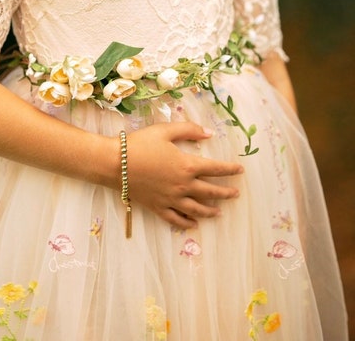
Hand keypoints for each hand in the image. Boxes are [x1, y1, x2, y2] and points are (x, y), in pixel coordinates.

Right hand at [124, 122, 243, 228]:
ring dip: (210, 211)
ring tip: (219, 212)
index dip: (230, 169)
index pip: (215, 169)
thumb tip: (209, 133)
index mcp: (187, 165)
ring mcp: (171, 199)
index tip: (240, 170)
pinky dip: (187, 223)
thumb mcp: (165, 130)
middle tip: (236, 194)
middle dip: (225, 192)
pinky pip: (176, 219)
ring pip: (196, 209)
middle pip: (210, 191)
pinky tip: (194, 224)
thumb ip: (189, 130)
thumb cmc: (140, 144)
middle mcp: (183, 185)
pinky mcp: (157, 207)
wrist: (114, 163)